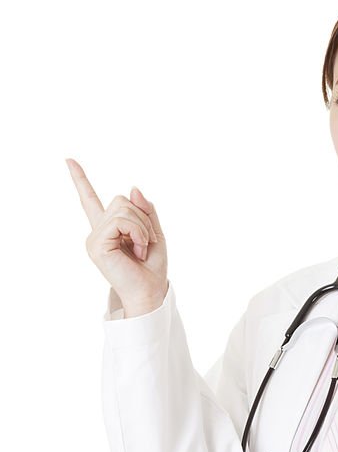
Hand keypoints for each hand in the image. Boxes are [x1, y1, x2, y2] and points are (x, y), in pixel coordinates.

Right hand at [65, 157, 168, 315]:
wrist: (149, 291)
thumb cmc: (151, 267)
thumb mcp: (154, 232)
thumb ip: (145, 209)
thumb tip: (133, 188)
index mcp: (108, 227)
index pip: (90, 200)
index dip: (80, 179)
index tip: (69, 160)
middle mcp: (97, 231)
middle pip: (121, 200)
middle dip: (142, 218)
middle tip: (147, 242)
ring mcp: (94, 238)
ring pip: (122, 208)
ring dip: (142, 227)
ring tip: (142, 248)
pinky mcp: (96, 244)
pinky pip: (121, 221)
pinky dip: (137, 232)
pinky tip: (138, 249)